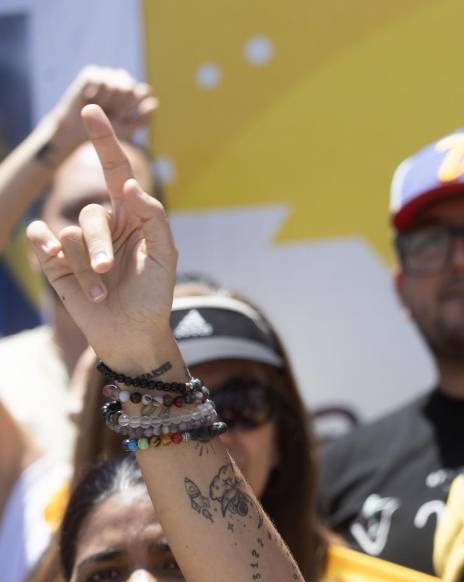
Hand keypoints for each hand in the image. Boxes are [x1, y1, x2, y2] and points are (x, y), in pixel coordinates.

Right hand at [26, 105, 179, 371]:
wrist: (133, 333)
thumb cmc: (154, 295)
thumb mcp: (165, 256)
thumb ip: (155, 218)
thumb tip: (135, 185)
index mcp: (131, 216)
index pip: (115, 171)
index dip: (105, 141)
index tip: (93, 110)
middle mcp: (102, 224)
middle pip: (90, 214)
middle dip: (98, 246)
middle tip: (106, 272)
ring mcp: (76, 242)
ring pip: (68, 233)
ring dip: (84, 265)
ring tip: (100, 288)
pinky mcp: (54, 260)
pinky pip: (42, 241)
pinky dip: (51, 254)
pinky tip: (63, 270)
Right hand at [44, 66, 157, 159]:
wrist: (79, 129)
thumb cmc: (107, 131)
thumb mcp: (127, 129)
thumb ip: (143, 119)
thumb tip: (155, 103)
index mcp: (136, 94)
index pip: (144, 91)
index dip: (133, 105)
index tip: (123, 116)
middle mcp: (124, 81)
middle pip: (127, 88)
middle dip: (118, 105)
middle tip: (109, 113)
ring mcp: (109, 75)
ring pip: (113, 85)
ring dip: (105, 100)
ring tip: (99, 106)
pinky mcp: (92, 73)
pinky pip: (97, 80)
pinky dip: (93, 93)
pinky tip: (89, 97)